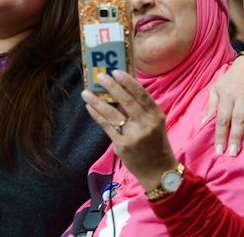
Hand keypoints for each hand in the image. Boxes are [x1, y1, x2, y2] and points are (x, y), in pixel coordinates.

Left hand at [81, 70, 177, 192]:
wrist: (157, 171)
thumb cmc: (155, 142)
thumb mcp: (154, 123)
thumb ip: (140, 108)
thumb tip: (119, 89)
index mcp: (156, 115)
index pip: (142, 94)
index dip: (128, 81)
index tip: (116, 71)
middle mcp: (146, 124)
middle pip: (126, 101)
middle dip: (111, 87)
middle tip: (100, 76)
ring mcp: (133, 136)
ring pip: (112, 114)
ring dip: (97, 101)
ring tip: (86, 92)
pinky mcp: (122, 146)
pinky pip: (106, 126)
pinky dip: (97, 115)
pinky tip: (89, 107)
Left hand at [203, 55, 243, 155]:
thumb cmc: (232, 79)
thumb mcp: (217, 88)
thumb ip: (211, 106)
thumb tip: (204, 124)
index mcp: (227, 95)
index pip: (222, 118)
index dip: (220, 135)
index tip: (219, 150)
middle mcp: (243, 95)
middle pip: (240, 118)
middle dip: (237, 136)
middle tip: (235, 153)